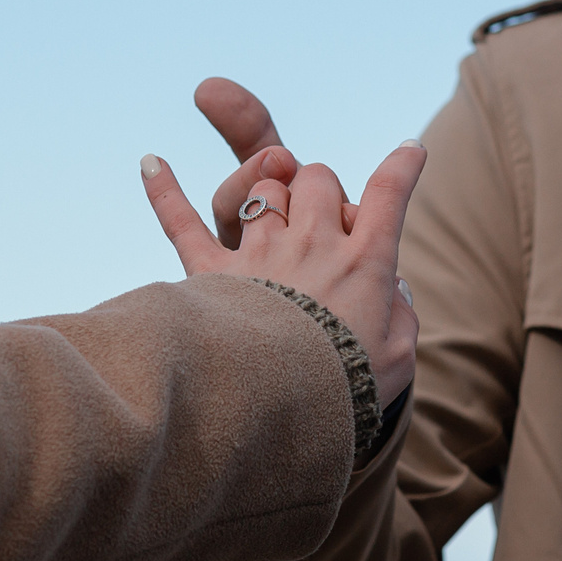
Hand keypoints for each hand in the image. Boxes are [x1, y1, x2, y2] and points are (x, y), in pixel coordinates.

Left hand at [140, 88, 423, 406]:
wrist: (277, 409)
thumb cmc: (346, 389)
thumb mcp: (397, 358)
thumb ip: (400, 316)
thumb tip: (392, 290)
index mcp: (364, 263)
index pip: (389, 194)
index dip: (403, 167)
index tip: (410, 151)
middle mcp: (313, 245)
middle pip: (317, 178)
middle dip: (322, 189)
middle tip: (324, 223)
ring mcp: (260, 254)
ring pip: (264, 191)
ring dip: (270, 198)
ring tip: (273, 228)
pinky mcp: (212, 275)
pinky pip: (182, 223)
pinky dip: (165, 192)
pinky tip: (151, 163)